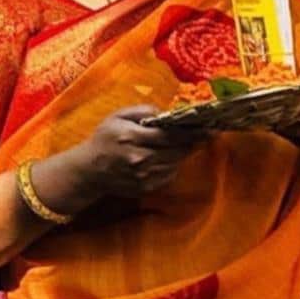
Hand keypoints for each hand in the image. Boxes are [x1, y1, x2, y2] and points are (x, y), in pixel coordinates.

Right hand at [38, 108, 206, 211]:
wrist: (89, 169)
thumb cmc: (105, 138)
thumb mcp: (118, 117)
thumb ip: (143, 111)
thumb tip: (167, 113)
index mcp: (132, 137)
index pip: (171, 135)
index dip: (194, 132)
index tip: (211, 129)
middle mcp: (140, 158)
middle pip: (179, 150)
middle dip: (193, 142)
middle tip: (204, 134)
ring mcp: (144, 175)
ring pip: (176, 163)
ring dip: (182, 153)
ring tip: (181, 144)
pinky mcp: (147, 187)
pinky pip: (169, 174)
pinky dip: (172, 165)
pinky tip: (164, 157)